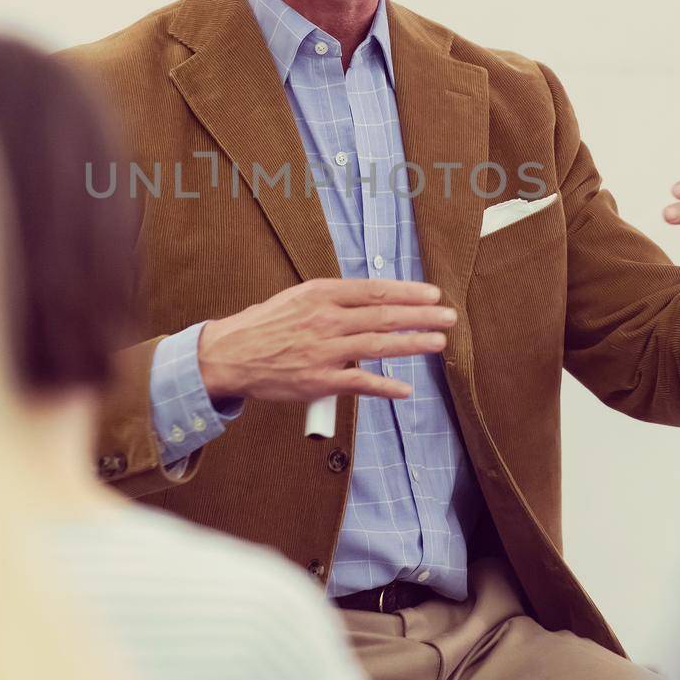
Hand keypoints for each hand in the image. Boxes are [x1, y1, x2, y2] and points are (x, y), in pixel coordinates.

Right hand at [198, 277, 456, 403]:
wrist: (231, 355)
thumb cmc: (267, 325)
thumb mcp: (299, 298)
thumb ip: (334, 299)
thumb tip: (372, 299)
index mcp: (321, 294)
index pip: (375, 290)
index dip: (408, 292)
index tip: (432, 294)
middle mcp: (325, 320)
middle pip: (384, 316)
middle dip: (421, 316)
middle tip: (448, 317)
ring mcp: (323, 351)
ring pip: (378, 346)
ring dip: (412, 344)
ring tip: (438, 342)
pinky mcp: (318, 381)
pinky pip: (359, 384)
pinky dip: (384, 387)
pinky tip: (405, 389)